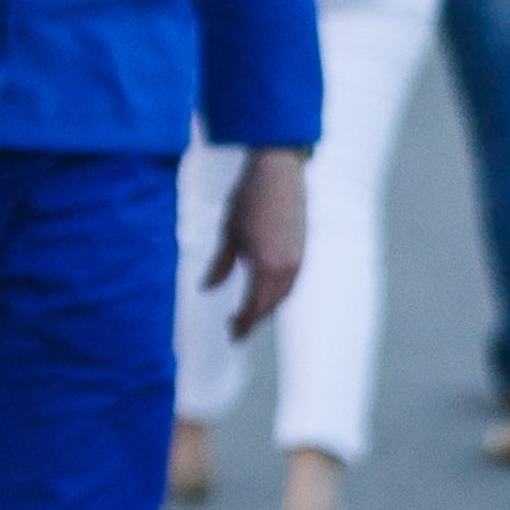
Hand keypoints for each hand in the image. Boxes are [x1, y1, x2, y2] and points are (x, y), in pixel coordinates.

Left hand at [205, 147, 305, 339]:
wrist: (278, 174)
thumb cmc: (248, 201)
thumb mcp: (229, 234)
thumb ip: (220, 266)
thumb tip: (207, 289)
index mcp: (267, 267)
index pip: (254, 306)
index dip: (242, 323)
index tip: (230, 335)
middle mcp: (288, 269)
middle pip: (271, 305)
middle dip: (253, 319)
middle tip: (235, 329)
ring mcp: (298, 260)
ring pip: (283, 295)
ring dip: (266, 307)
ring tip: (248, 314)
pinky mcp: (302, 250)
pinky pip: (290, 282)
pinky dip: (276, 293)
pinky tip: (264, 291)